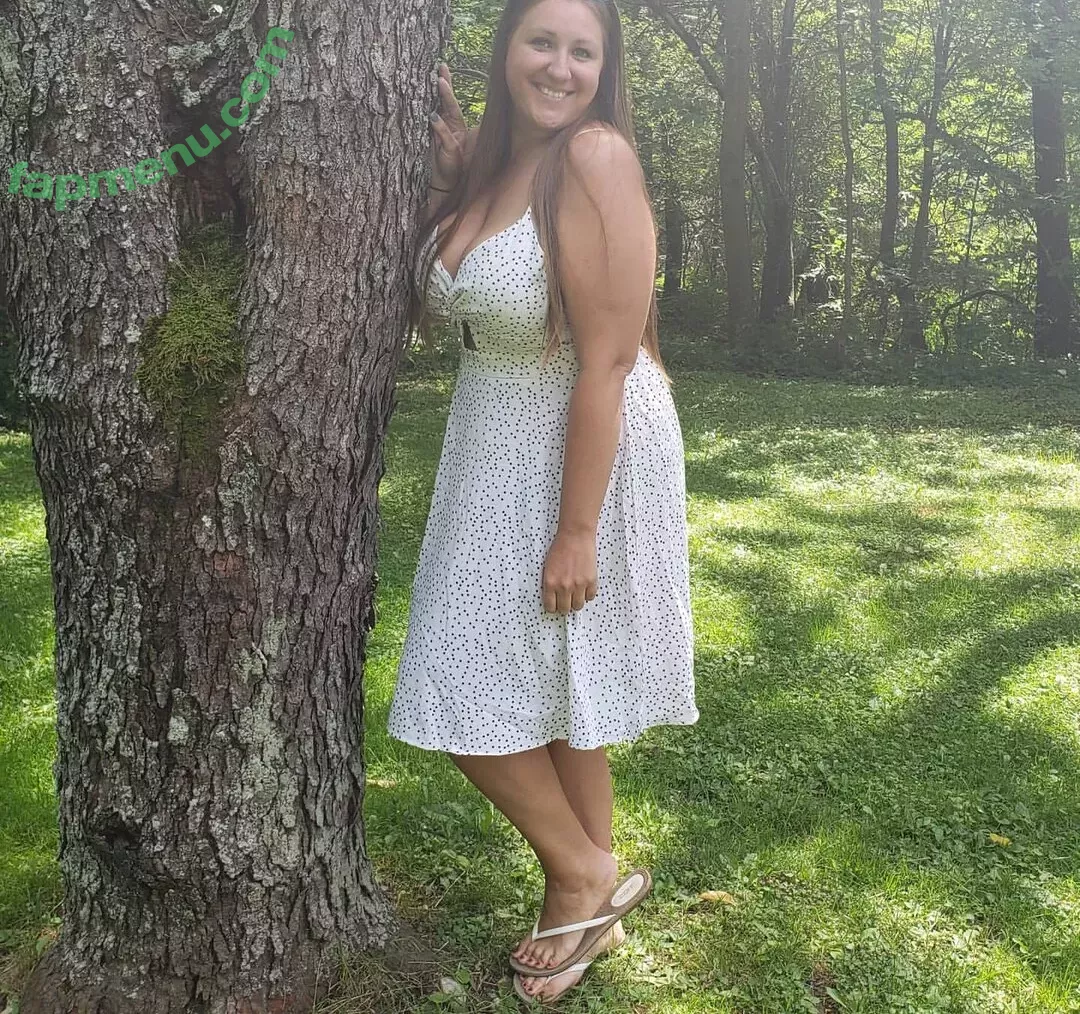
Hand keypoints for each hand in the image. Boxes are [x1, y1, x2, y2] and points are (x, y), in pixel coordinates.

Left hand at [430, 62, 469, 188]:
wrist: (447, 181)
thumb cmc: (441, 161)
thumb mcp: (434, 141)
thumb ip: (434, 126)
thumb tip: (430, 112)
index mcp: (450, 123)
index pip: (447, 101)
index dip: (445, 85)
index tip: (440, 69)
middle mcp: (454, 126)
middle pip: (451, 102)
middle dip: (447, 85)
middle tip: (441, 68)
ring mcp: (454, 136)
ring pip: (451, 113)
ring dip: (446, 98)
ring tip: (440, 82)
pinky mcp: (451, 149)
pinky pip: (445, 135)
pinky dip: (439, 126)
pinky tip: (433, 115)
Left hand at [541, 529, 597, 614]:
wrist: (575, 535)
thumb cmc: (560, 548)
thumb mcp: (548, 567)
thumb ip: (550, 584)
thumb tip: (554, 598)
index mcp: (550, 583)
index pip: (550, 607)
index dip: (553, 607)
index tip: (555, 604)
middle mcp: (564, 586)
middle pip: (565, 609)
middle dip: (565, 605)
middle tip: (566, 599)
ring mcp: (579, 584)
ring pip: (578, 606)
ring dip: (576, 601)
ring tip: (576, 593)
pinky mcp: (591, 580)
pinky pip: (590, 597)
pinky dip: (588, 594)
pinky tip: (585, 587)